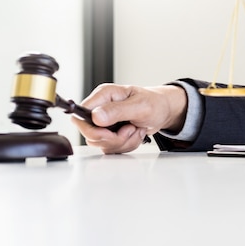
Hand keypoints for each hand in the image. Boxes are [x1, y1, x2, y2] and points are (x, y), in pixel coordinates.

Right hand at [71, 83, 186, 153]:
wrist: (164, 111)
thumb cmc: (154, 103)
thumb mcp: (139, 105)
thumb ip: (117, 110)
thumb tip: (96, 116)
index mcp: (103, 96)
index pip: (80, 116)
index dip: (92, 129)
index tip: (109, 133)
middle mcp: (100, 110)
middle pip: (90, 135)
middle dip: (113, 139)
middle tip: (130, 129)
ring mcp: (105, 124)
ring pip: (102, 144)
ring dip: (123, 142)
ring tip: (136, 129)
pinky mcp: (110, 134)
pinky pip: (112, 148)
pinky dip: (127, 145)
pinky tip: (135, 134)